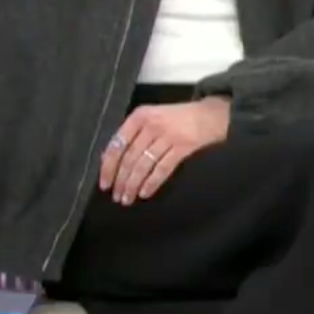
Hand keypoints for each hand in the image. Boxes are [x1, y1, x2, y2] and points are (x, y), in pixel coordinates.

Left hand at [98, 97, 231, 204]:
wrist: (209, 115)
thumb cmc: (177, 118)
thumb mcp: (152, 117)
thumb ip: (133, 134)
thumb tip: (111, 161)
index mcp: (139, 116)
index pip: (117, 144)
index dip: (108, 166)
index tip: (104, 183)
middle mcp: (151, 125)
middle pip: (130, 158)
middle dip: (121, 180)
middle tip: (116, 196)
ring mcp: (168, 136)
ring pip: (144, 165)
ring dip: (133, 185)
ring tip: (127, 198)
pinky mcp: (182, 147)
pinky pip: (162, 169)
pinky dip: (152, 183)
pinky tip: (145, 193)